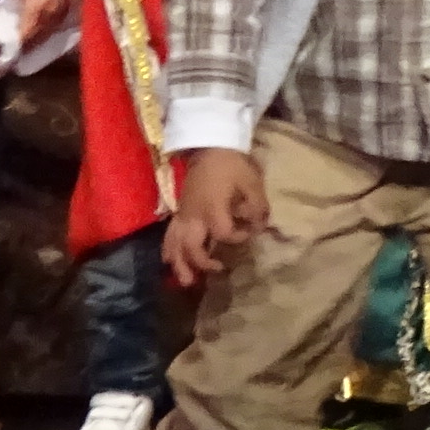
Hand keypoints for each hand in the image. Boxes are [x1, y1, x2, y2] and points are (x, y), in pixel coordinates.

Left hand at [4, 0, 70, 47]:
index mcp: (35, 9)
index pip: (25, 36)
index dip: (16, 47)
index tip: (6, 53)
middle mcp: (49, 16)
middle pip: (36, 39)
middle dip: (24, 49)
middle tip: (12, 55)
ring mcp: (59, 14)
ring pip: (46, 36)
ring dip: (35, 43)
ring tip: (24, 49)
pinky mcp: (67, 10)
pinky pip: (55, 29)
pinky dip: (45, 35)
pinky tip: (39, 35)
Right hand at [166, 150, 271, 288]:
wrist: (209, 147)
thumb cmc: (233, 165)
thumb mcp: (253, 182)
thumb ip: (258, 207)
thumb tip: (261, 226)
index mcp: (213, 208)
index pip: (224, 233)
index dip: (238, 237)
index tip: (250, 232)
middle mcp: (193, 216)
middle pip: (191, 246)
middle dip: (201, 263)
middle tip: (216, 272)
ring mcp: (182, 215)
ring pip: (174, 244)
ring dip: (180, 264)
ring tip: (186, 282)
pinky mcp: (178, 212)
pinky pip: (169, 235)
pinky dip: (169, 250)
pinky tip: (169, 261)